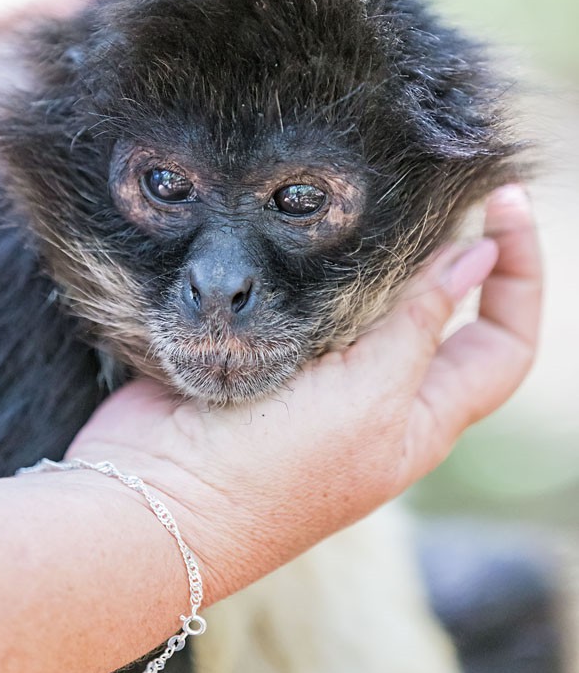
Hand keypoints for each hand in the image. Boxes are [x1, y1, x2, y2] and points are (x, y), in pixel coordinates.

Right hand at [70, 183, 540, 602]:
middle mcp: (377, 396)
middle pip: (443, 314)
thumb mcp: (366, 397)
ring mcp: (317, 372)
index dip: (519, 274)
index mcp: (419, 418)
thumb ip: (420, 323)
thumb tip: (479, 257)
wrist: (152, 496)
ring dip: (385, 245)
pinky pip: (309, 292)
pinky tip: (312, 220)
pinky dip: (320, 256)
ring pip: (373, 294)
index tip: (504, 202)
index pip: (502, 342)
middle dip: (457, 246)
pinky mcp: (263, 348)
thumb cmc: (269, 470)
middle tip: (446, 176)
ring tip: (384, 187)